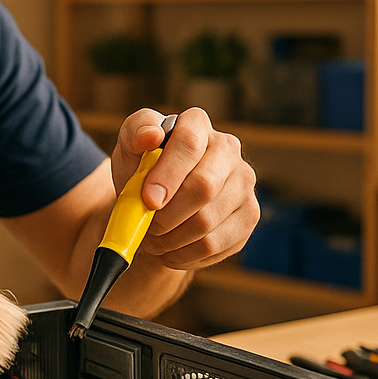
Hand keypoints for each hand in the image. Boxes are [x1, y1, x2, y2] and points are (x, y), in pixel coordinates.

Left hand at [112, 107, 257, 270]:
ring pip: (207, 222)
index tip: (148, 199)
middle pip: (203, 187)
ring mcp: (243, 184)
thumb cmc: (142, 166)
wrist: (156, 198)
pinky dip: (183, 254)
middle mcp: (228, 149)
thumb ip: (135, 133)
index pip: (189, 143)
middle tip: (146, 226)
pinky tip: (170, 248)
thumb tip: (151, 135)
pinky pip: (214, 245)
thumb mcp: (129, 145)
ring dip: (171, 238)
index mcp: (197, 124)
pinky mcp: (248, 217)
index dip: (168, 175)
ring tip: (153, 238)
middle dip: (166, 214)